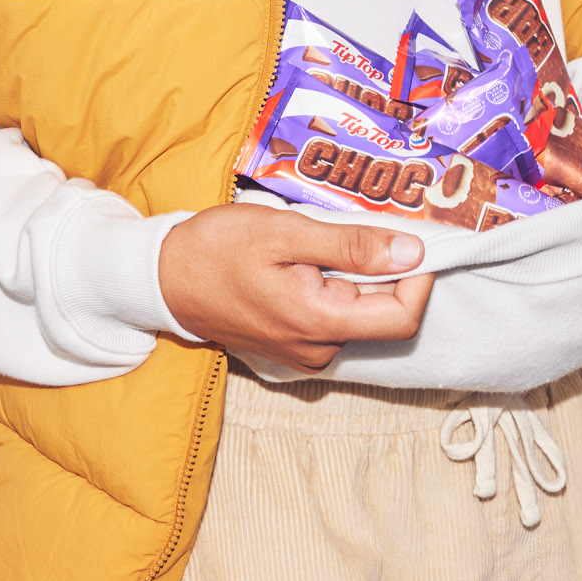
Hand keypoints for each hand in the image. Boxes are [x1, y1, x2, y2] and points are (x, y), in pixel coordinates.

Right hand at [158, 204, 433, 372]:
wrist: (162, 278)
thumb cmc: (216, 250)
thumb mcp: (285, 233)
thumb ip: (351, 245)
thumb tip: (413, 252)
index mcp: (320, 323)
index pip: (403, 316)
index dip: (419, 277)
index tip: (410, 238)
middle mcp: (318, 349)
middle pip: (383, 313)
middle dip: (382, 270)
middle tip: (353, 229)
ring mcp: (304, 351)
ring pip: (358, 313)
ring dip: (353, 277)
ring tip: (316, 243)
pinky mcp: (292, 345)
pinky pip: (333, 318)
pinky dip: (334, 288)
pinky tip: (305, 263)